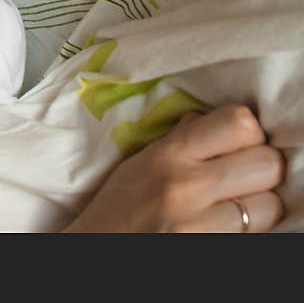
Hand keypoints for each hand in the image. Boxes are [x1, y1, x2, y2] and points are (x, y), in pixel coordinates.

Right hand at [65, 105, 284, 231]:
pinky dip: (248, 232)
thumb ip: (179, 140)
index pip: (239, 123)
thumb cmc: (120, 206)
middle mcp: (185, 185)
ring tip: (234, 206)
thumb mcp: (141, 161)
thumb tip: (209, 119)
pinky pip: (254, 236)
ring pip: (271, 206)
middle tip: (243, 177)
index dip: (249, 133)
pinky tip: (225, 227)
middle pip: (267, 163)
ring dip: (260, 206)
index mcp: (168, 154)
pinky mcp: (206, 249)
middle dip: (262, 170)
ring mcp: (197, 224)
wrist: (99, 248)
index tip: (238, 145)